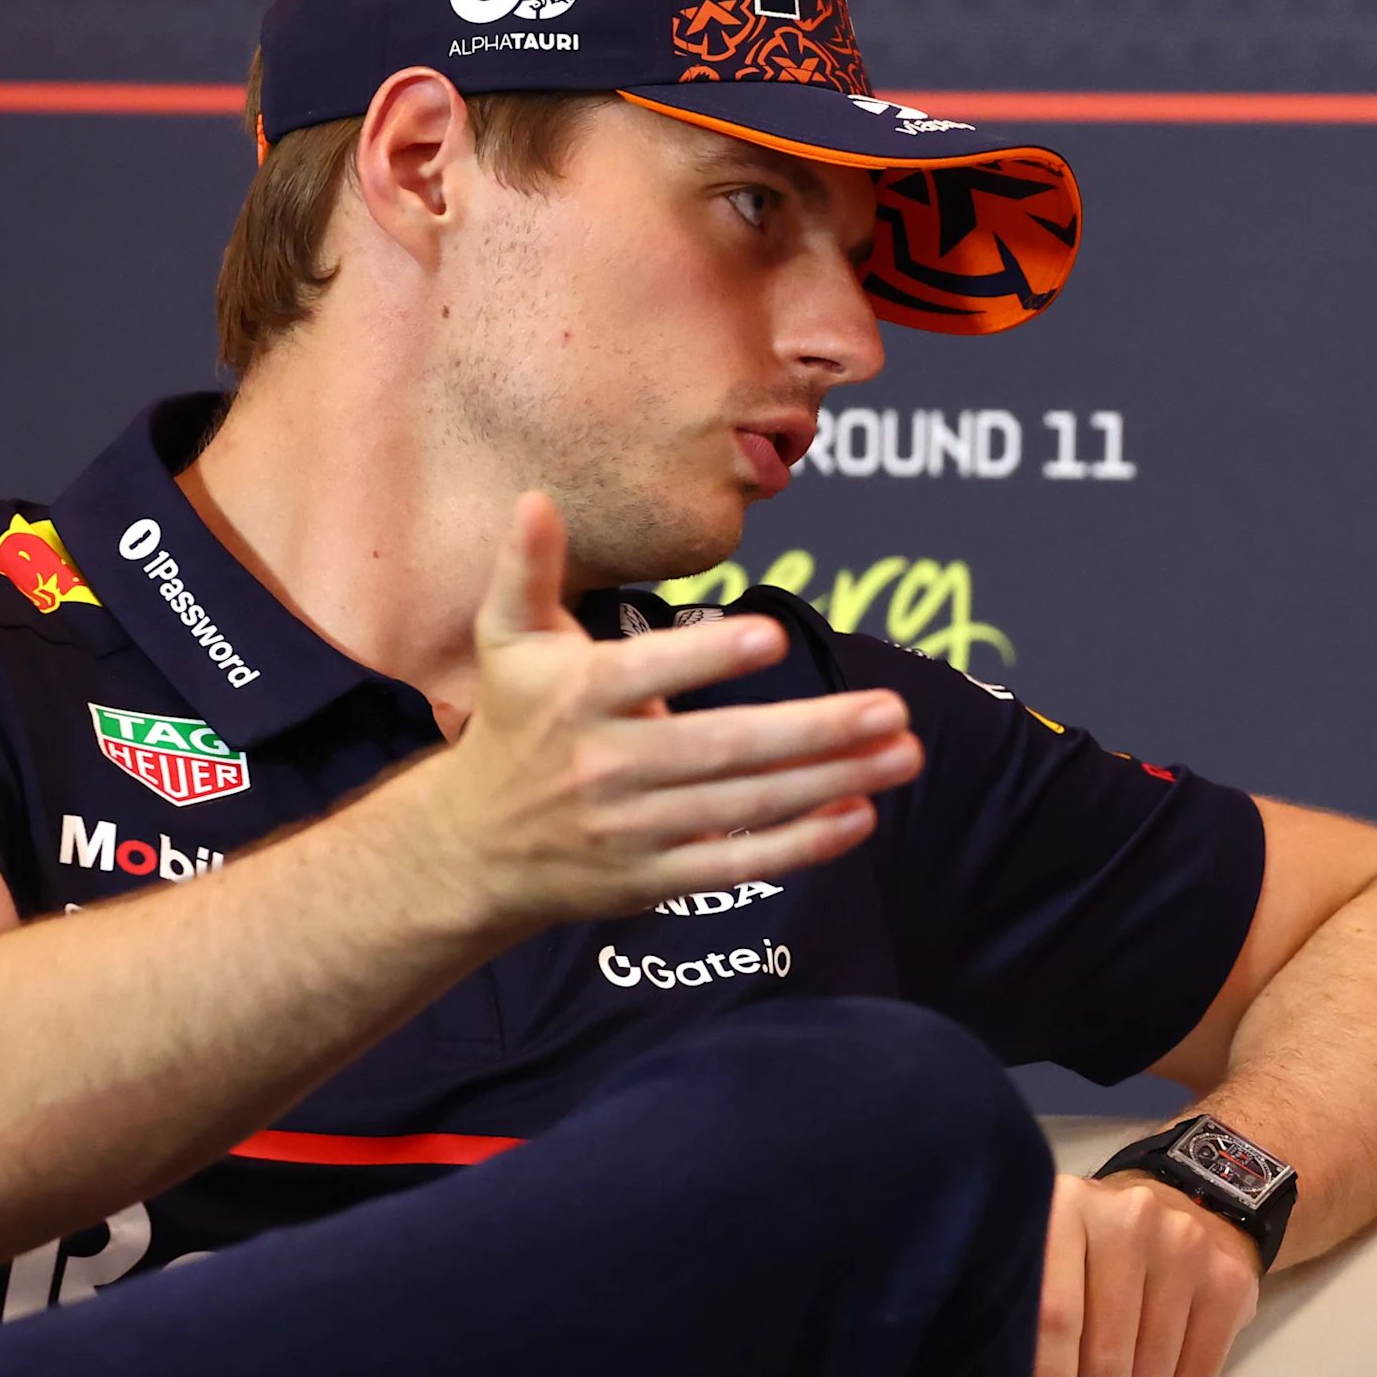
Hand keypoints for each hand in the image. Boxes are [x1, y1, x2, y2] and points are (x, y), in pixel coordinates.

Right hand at [354, 493, 922, 931]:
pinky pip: (735, 861)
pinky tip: (860, 816)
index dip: (709, 657)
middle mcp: (606, 765)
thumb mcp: (507, 640)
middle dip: (815, 730)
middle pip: (723, 747)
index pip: (648, 674)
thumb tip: (536, 498)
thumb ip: (526, 570)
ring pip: (745, 804)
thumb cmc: (513, 723)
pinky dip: (801, 846)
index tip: (775, 636)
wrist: (472, 847)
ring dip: (832, 782)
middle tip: (893, 707)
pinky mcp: (652, 879)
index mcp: (578, 697)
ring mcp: (633, 828)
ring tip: (904, 754)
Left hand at [1030, 1171, 1261, 1376]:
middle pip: (1108, 1355)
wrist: (1188, 1202)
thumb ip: (1031, 1315)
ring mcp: (1185, 1247)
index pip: (1055, 1316)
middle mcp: (1127, 1220)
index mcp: (1064, 1211)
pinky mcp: (1226, 1279)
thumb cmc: (1094, 1248)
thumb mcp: (1052, 1253)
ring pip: (1153, 1374)